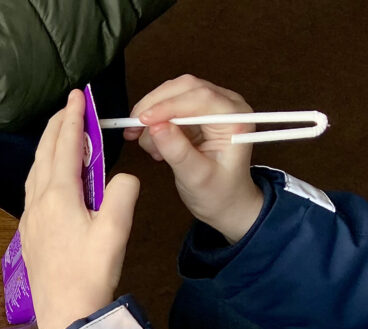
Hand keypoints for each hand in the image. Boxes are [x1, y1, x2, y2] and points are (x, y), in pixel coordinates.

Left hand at [21, 90, 140, 328]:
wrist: (65, 314)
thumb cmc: (91, 274)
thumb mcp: (116, 229)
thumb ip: (122, 193)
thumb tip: (122, 178)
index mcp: (58, 196)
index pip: (66, 146)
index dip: (73, 118)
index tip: (78, 95)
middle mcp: (38, 203)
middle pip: (45, 154)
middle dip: (57, 127)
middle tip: (69, 107)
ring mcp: (30, 220)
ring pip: (35, 172)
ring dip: (48, 148)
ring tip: (61, 134)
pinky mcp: (29, 235)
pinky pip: (33, 190)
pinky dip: (43, 171)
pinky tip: (51, 177)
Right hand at [127, 75, 263, 243]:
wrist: (227, 202)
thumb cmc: (218, 192)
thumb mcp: (196, 176)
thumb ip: (177, 150)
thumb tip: (155, 126)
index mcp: (235, 119)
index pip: (199, 97)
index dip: (167, 105)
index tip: (141, 121)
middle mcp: (226, 105)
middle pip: (185, 87)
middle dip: (155, 105)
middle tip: (132, 130)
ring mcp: (212, 107)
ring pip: (174, 93)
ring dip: (153, 114)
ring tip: (150, 147)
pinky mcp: (198, 113)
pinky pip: (170, 106)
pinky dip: (155, 122)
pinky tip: (156, 145)